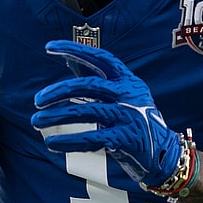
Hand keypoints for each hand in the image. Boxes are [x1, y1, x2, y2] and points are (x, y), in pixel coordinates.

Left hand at [31, 40, 180, 187]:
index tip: (50, 47)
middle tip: (38, 99)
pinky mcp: (127, 139)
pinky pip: (92, 138)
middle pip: (89, 85)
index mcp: (128, 80)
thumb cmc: (137, 122)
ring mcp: (129, 116)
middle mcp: (129, 94)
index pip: (100, 58)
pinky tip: (52, 143)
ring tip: (37, 121)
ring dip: (57, 117)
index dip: (75, 50)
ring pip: (87, 112)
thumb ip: (99, 80)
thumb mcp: (122, 96)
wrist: (164, 155)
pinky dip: (69, 141)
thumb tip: (71, 60)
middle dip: (59, 91)